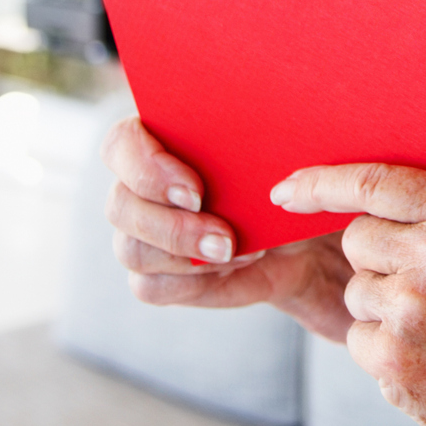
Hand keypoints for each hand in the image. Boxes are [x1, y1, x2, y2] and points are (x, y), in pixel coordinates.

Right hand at [100, 115, 355, 339]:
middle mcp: (140, 186)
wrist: (306, 232)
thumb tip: (260, 151)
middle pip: (119, 205)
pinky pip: (151, 286)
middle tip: (224, 235)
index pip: (120, 144)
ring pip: (131, 250)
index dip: (146, 167)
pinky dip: (193, 281)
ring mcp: (144, 233)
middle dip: (171, 224)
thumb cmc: (288, 177)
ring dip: (185, 256)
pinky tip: (234, 266)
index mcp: (159, 138)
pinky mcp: (159, 275)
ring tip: (238, 249)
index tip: (197, 189)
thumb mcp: (284, 153)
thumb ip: (261, 143)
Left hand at [272, 162, 425, 425]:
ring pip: (356, 292)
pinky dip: (383, 354)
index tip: (286, 189)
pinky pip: (358, 338)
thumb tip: (368, 202)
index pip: (374, 182)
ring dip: (383, 313)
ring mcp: (412, 306)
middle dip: (378, 264)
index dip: (320, 183)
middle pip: (358, 239)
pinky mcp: (392, 357)